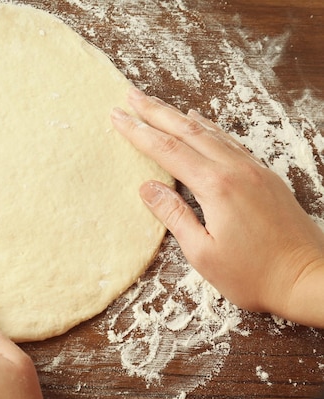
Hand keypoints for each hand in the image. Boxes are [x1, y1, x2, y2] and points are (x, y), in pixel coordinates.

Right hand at [111, 87, 323, 327]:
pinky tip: (201, 124)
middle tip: (131, 95)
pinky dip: (209, 129)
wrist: (309, 280)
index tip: (117, 117)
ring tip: (159, 105)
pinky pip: (230, 142)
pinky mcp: (266, 177)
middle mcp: (236, 170)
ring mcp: (255, 170)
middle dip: (155, 112)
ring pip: (211, 132)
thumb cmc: (255, 276)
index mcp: (217, 187)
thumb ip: (174, 215)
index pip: (167, 151)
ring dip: (180, 116)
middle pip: (188, 131)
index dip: (139, 132)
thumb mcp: (203, 253)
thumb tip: (148, 188)